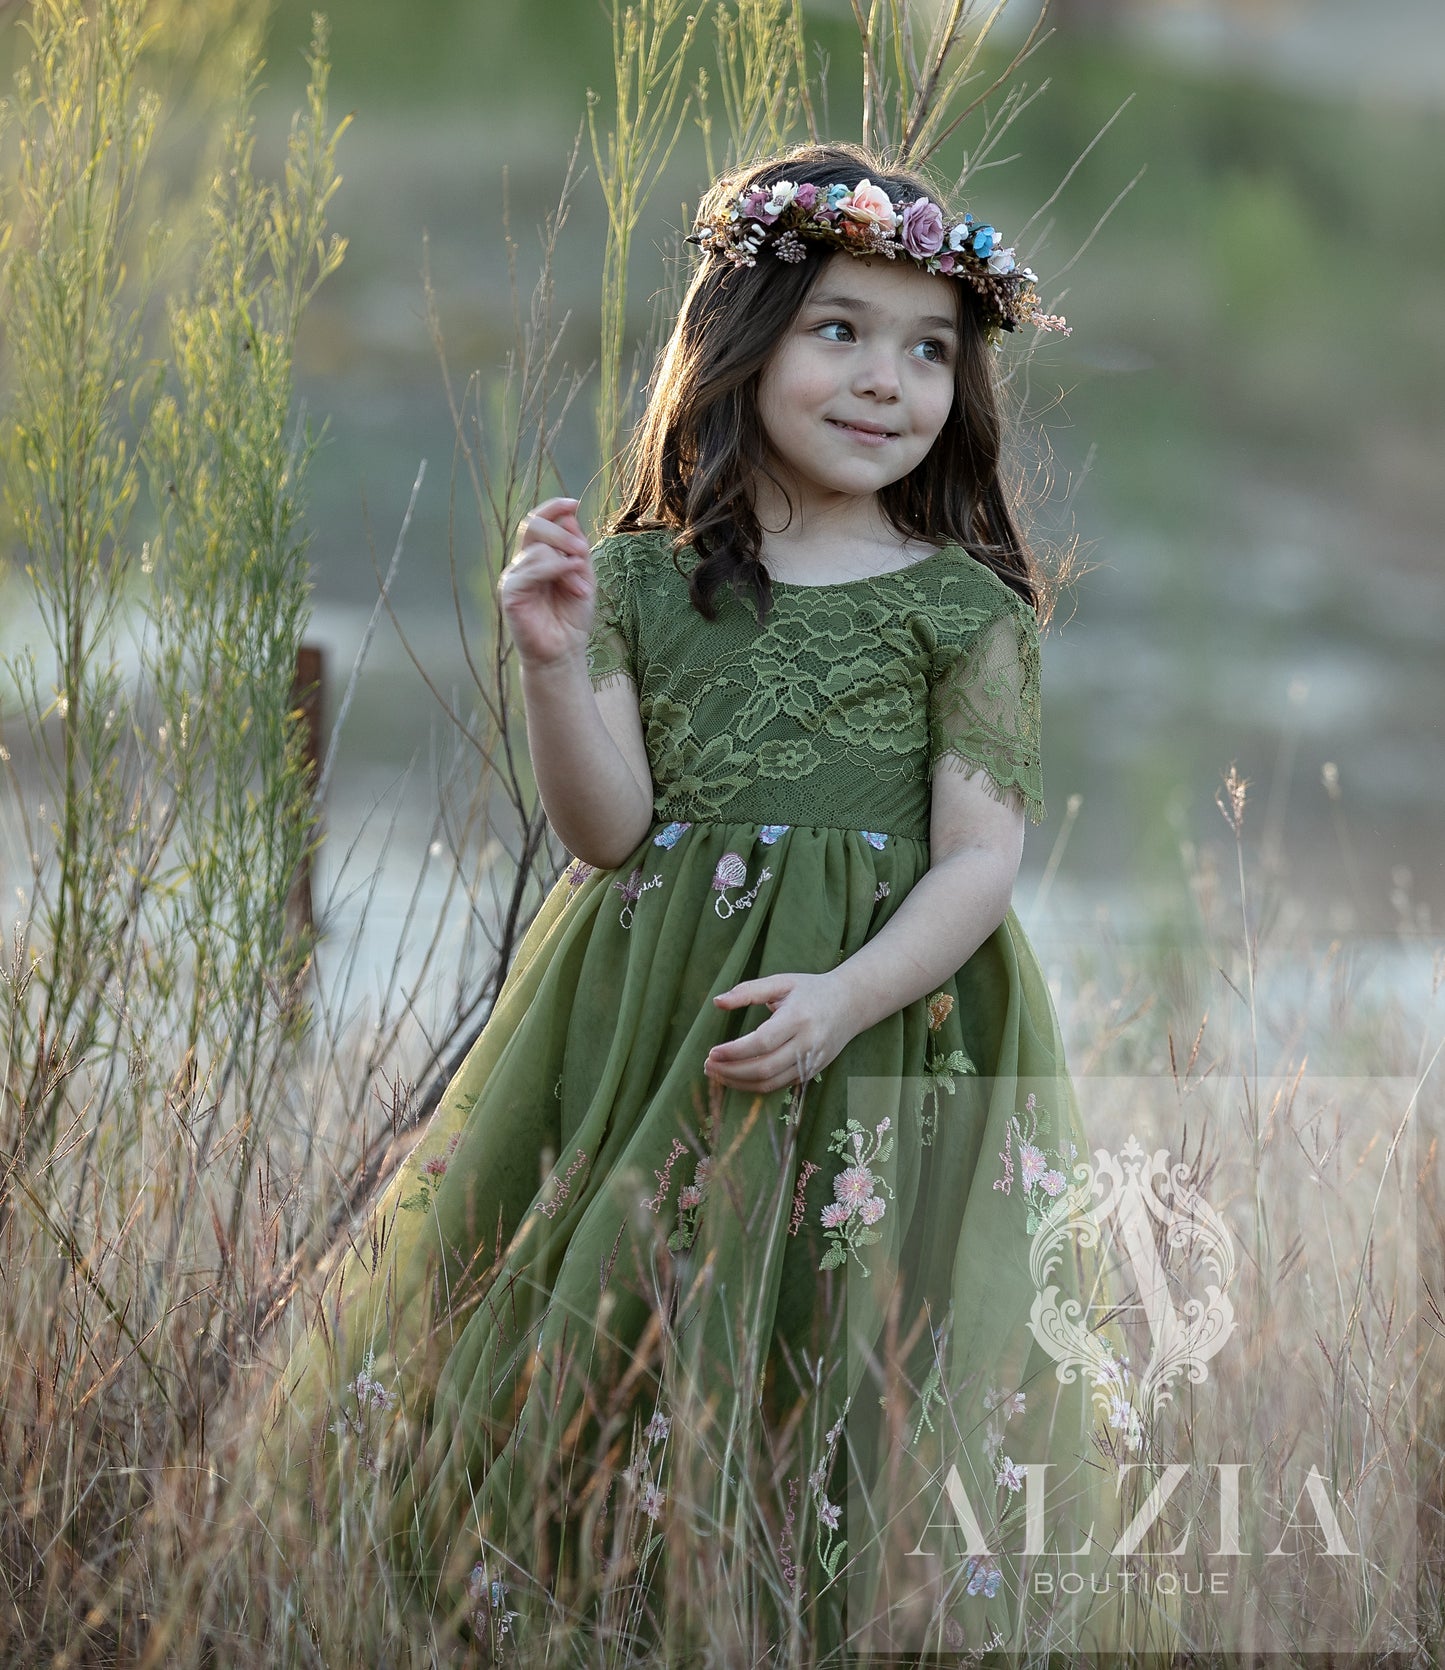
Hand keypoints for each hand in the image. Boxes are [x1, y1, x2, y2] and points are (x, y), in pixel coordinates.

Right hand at [498, 496, 595, 669]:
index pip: (538, 519)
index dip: (553, 507)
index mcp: (538, 555)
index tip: (574, 503)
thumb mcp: (583, 575)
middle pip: (533, 525)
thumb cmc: (572, 616)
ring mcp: (513, 577)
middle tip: (582, 551)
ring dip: (566, 562)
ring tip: (580, 586)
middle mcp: (522, 563)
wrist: (565, 651)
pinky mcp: (509, 593)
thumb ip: (576, 547)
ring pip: (536, 548)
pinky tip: (573, 585)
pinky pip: (530, 570)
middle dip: (561, 533)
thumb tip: (569, 515)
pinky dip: (556, 570)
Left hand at [704, 971, 858, 1093]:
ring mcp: (812, 1061)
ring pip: (771, 1083)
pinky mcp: (812, 1072)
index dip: (734, 1052)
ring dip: (739, 1083)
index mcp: (798, 1018)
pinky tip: (737, 1077)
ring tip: (717, 1074)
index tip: (712, 1053)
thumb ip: (748, 991)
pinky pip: (779, 1085)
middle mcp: (807, 1043)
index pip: (762, 1042)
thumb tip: (717, 1002)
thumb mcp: (781, 982)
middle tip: (707, 1066)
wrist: (851, 1003)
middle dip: (731, 1072)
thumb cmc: (811, 989)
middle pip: (764, 1068)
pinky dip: (755, 1085)